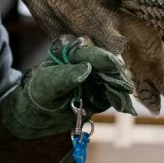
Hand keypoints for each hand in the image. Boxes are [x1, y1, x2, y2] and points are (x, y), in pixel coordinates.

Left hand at [0, 37, 134, 139]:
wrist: (38, 111)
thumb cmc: (40, 90)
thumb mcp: (47, 83)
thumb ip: (65, 76)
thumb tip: (87, 68)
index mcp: (72, 51)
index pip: (90, 52)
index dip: (103, 58)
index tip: (113, 65)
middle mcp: (87, 61)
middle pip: (107, 65)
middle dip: (116, 74)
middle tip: (125, 86)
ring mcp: (96, 77)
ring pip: (113, 79)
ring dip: (120, 88)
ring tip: (125, 99)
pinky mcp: (102, 92)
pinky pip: (113, 94)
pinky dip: (119, 99)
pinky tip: (124, 106)